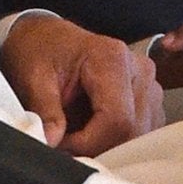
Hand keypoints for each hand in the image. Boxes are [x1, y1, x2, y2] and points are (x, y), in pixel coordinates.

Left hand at [0, 14, 161, 154]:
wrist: (46, 37)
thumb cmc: (40, 50)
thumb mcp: (33, 76)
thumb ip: (45, 110)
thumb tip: (51, 141)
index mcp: (112, 59)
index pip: (117, 119)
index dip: (89, 142)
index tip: (62, 145)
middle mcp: (140, 71)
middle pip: (132, 130)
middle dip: (96, 146)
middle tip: (64, 143)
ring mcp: (149, 85)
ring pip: (139, 135)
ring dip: (107, 144)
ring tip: (75, 133)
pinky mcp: (149, 100)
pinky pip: (141, 131)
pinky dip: (116, 140)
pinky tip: (91, 130)